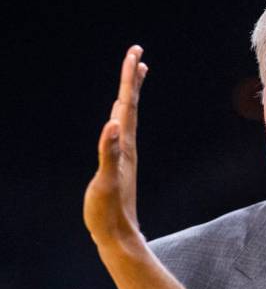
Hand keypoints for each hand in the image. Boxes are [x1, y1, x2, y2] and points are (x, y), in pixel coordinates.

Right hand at [84, 45, 148, 252]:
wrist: (118, 234)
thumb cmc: (109, 211)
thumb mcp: (106, 181)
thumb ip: (108, 153)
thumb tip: (112, 124)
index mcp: (124, 146)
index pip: (127, 105)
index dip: (129, 78)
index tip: (135, 53)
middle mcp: (127, 147)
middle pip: (129, 106)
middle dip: (131, 78)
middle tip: (136, 54)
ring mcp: (123, 156)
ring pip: (127, 118)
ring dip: (129, 95)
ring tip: (133, 77)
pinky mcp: (118, 165)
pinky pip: (120, 133)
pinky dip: (120, 118)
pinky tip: (118, 117)